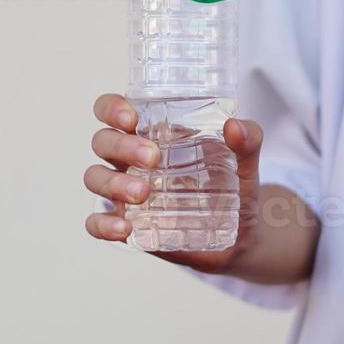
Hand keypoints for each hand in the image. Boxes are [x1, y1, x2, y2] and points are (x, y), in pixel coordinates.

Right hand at [83, 92, 263, 271]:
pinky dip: (103, 224)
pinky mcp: (128, 225)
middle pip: (102, 141)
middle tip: (152, 157)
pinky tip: (124, 228)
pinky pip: (97, 223)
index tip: (131, 117)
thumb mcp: (246, 162)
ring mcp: (124, 193)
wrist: (242, 235)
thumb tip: (235, 126)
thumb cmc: (235, 187)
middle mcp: (129, 160)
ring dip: (113, 183)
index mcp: (150, 133)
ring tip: (143, 194)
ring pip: (95, 178)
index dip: (111, 108)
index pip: (112, 110)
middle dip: (121, 145)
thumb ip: (247, 139)